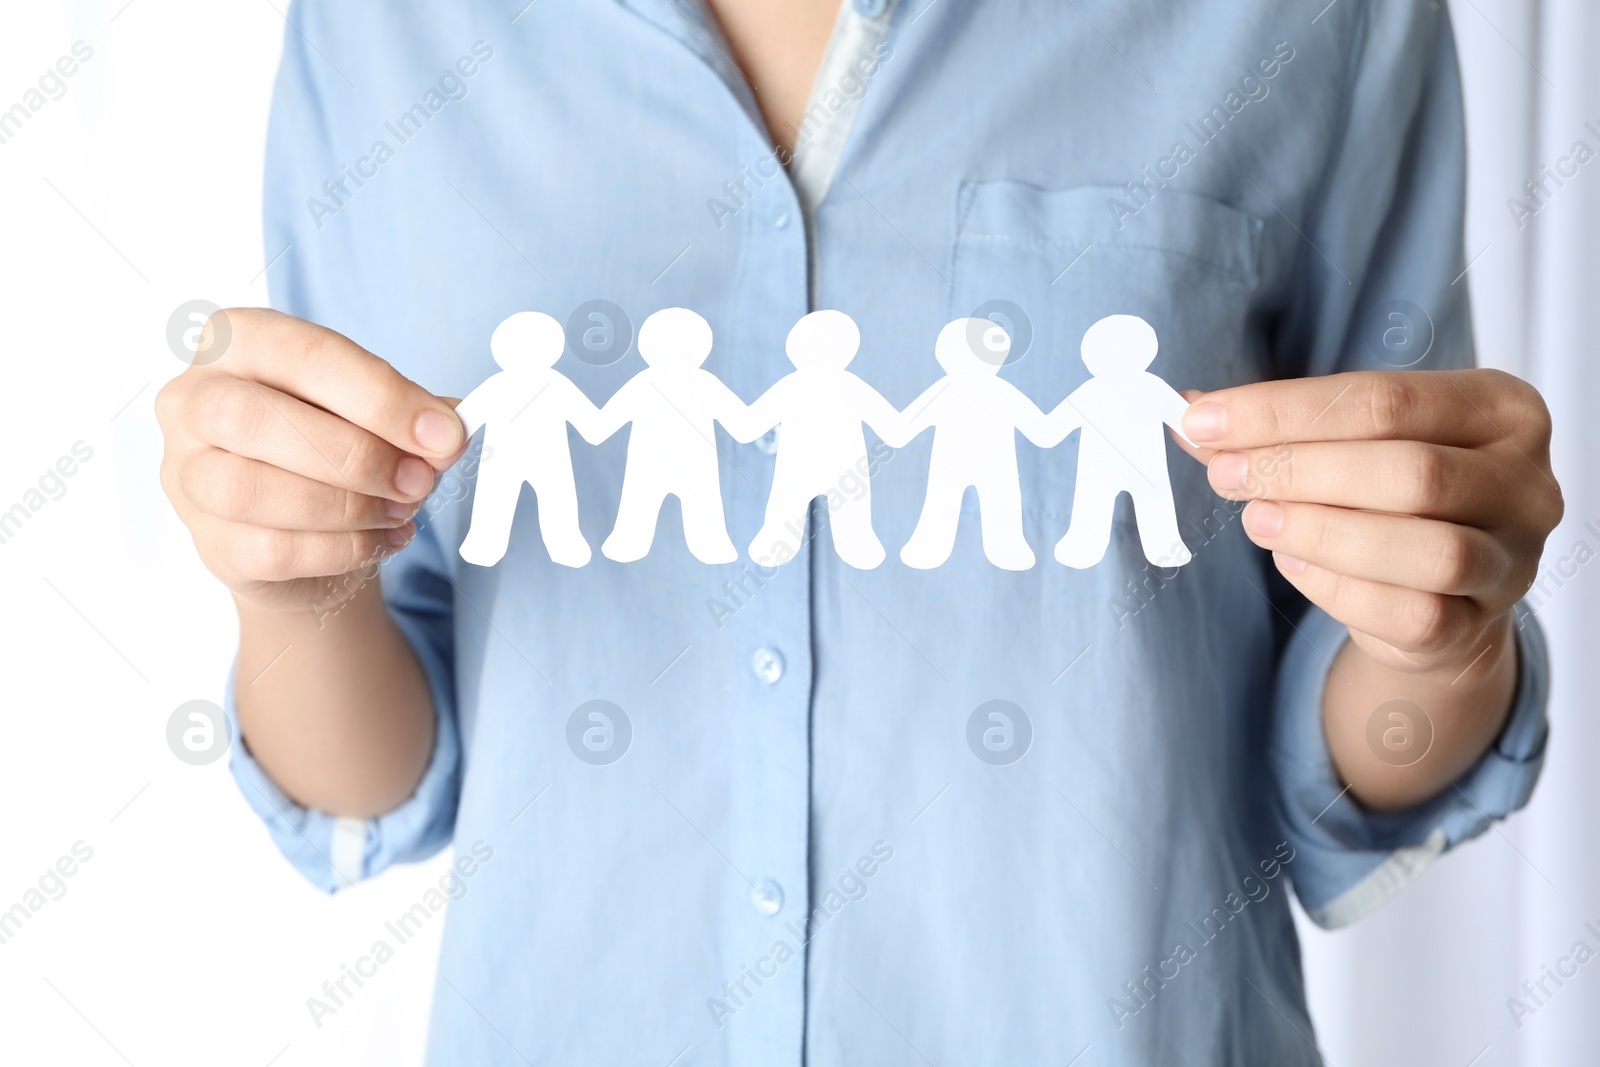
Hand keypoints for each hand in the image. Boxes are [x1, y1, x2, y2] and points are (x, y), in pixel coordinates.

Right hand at [157, 308, 465, 611]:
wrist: (308, 530)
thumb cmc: (335, 445)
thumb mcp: (378, 411)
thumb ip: (413, 414)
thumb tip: (448, 431)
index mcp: (237, 340)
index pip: (303, 353)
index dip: (380, 395)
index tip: (443, 433)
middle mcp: (191, 400)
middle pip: (253, 418)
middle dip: (355, 454)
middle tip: (418, 479)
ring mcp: (186, 474)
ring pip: (247, 490)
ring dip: (345, 506)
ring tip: (399, 510)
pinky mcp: (207, 542)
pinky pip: (269, 550)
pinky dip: (341, 549)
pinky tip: (379, 540)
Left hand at [1178, 369, 1561, 673]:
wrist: (1437, 589)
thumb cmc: (1388, 496)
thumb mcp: (1346, 443)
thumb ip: (1275, 428)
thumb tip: (1191, 413)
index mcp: (1499, 408)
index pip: (1385, 398)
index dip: (1285, 410)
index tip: (1206, 418)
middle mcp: (1524, 482)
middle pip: (1410, 472)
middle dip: (1300, 470)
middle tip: (1227, 474)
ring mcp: (1511, 559)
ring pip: (1426, 550)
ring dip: (1323, 532)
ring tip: (1258, 519)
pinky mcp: (1480, 626)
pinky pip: (1411, 614)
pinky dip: (1340, 589)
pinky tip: (1295, 565)